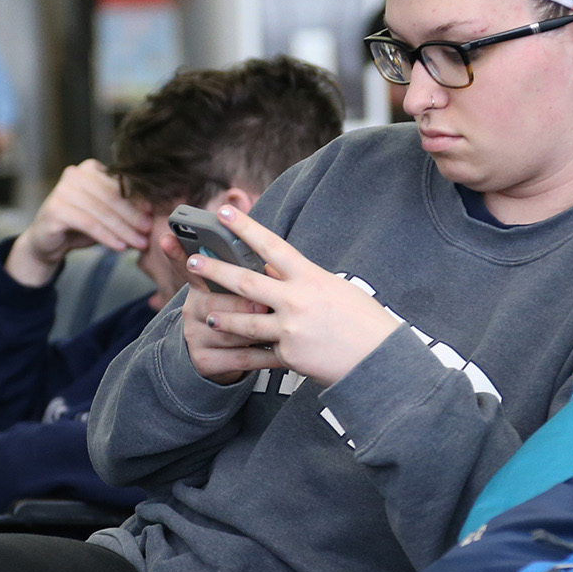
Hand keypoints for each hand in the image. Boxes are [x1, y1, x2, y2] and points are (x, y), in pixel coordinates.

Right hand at [4, 158, 152, 287]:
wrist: (47, 241)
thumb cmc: (80, 225)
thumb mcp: (106, 213)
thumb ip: (125, 207)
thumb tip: (154, 210)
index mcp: (89, 169)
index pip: (118, 182)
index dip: (137, 199)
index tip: (152, 214)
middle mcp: (74, 174)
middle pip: (111, 196)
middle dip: (132, 216)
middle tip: (148, 231)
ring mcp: (62, 190)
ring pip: (101, 211)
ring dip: (123, 229)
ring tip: (139, 243)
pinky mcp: (55, 209)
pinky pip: (88, 224)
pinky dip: (106, 236)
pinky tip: (120, 247)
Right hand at [174, 230, 282, 384]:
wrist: (221, 358)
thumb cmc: (238, 316)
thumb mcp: (235, 292)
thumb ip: (245, 273)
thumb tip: (264, 253)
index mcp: (200, 287)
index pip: (190, 268)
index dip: (176, 254)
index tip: (167, 239)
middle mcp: (192, 310)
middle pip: (212, 303)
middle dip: (240, 303)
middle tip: (263, 303)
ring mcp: (196, 337)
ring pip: (228, 332)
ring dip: (256, 331)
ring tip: (279, 328)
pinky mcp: (205, 362)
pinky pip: (239, 358)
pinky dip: (264, 356)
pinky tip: (282, 353)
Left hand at [182, 206, 400, 388]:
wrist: (379, 360)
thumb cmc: (363, 321)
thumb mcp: (335, 290)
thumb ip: (302, 280)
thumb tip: (274, 271)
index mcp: (310, 277)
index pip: (271, 245)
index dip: (244, 227)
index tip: (222, 211)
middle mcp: (296, 300)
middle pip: (246, 281)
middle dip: (215, 271)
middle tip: (193, 261)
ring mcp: (290, 328)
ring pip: (244, 320)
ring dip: (223, 317)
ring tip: (206, 316)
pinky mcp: (288, 355)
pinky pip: (266, 349)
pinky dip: (260, 348)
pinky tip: (248, 352)